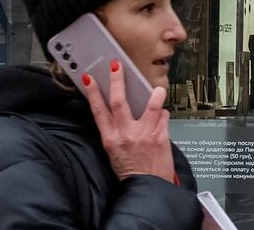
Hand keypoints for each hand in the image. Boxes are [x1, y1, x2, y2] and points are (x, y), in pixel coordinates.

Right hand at [79, 60, 175, 182]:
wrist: (148, 189)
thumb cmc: (131, 172)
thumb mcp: (114, 152)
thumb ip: (116, 131)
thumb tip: (121, 110)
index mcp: (111, 139)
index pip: (98, 111)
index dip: (93, 93)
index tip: (89, 79)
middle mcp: (127, 135)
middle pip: (119, 101)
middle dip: (117, 80)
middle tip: (117, 66)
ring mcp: (145, 134)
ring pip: (151, 105)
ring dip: (155, 94)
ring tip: (157, 89)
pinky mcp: (161, 137)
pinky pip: (164, 116)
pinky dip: (164, 114)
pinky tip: (162, 118)